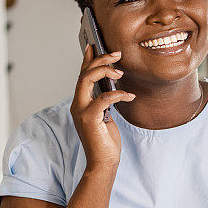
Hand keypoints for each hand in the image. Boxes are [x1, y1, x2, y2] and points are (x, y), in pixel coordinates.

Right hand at [70, 44, 134, 171]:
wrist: (103, 162)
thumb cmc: (105, 140)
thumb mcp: (105, 115)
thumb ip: (103, 100)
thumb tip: (111, 83)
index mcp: (80, 103)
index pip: (81, 76)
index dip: (87, 59)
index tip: (94, 45)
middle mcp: (77, 104)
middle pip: (84, 73)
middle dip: (100, 60)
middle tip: (116, 54)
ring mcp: (81, 111)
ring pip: (87, 79)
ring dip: (105, 70)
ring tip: (120, 71)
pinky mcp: (90, 118)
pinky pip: (104, 97)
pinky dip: (118, 94)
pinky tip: (129, 96)